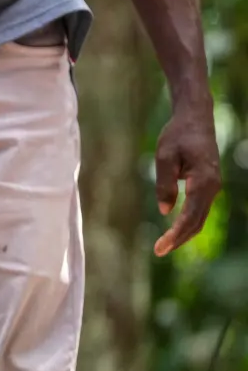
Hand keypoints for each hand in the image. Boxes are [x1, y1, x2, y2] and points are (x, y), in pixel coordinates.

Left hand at [153, 100, 221, 255]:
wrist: (195, 119)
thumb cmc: (178, 135)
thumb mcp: (164, 156)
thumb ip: (165, 183)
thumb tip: (165, 211)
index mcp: (203, 181)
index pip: (189, 216)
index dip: (175, 234)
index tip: (160, 247)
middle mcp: (212, 187)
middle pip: (197, 222)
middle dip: (179, 239)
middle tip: (159, 251)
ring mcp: (212, 187)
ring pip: (200, 217)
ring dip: (184, 233)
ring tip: (165, 246)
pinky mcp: (207, 185)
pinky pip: (199, 209)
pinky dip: (188, 222)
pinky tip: (175, 231)